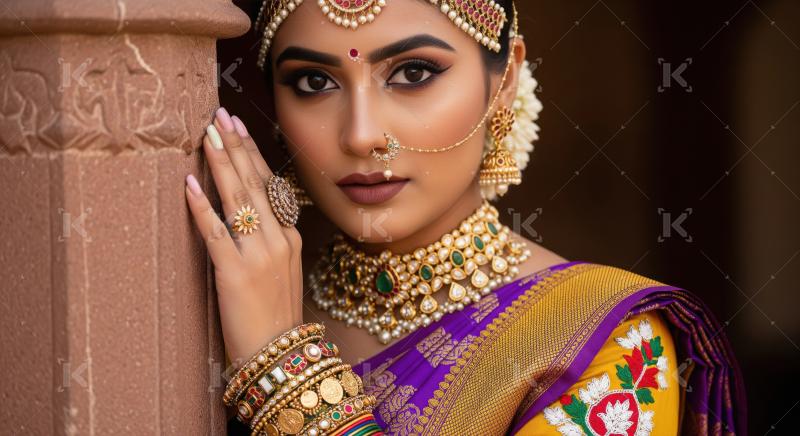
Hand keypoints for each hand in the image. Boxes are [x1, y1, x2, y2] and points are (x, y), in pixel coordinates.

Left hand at [184, 107, 303, 363]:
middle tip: (220, 116)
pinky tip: (188, 183)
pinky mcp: (236, 272)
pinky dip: (201, 206)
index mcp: (290, 238)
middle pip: (255, 183)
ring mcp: (259, 254)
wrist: (281, 355)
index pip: (269, 186)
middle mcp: (279, 239)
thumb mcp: (281, 273)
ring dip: (221, 163)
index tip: (238, 128)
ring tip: (208, 134)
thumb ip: (268, 242)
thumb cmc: (276, 318)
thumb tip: (242, 215)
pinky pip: (216, 232)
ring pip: (239, 199)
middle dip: (236, 146)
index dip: (252, 155)